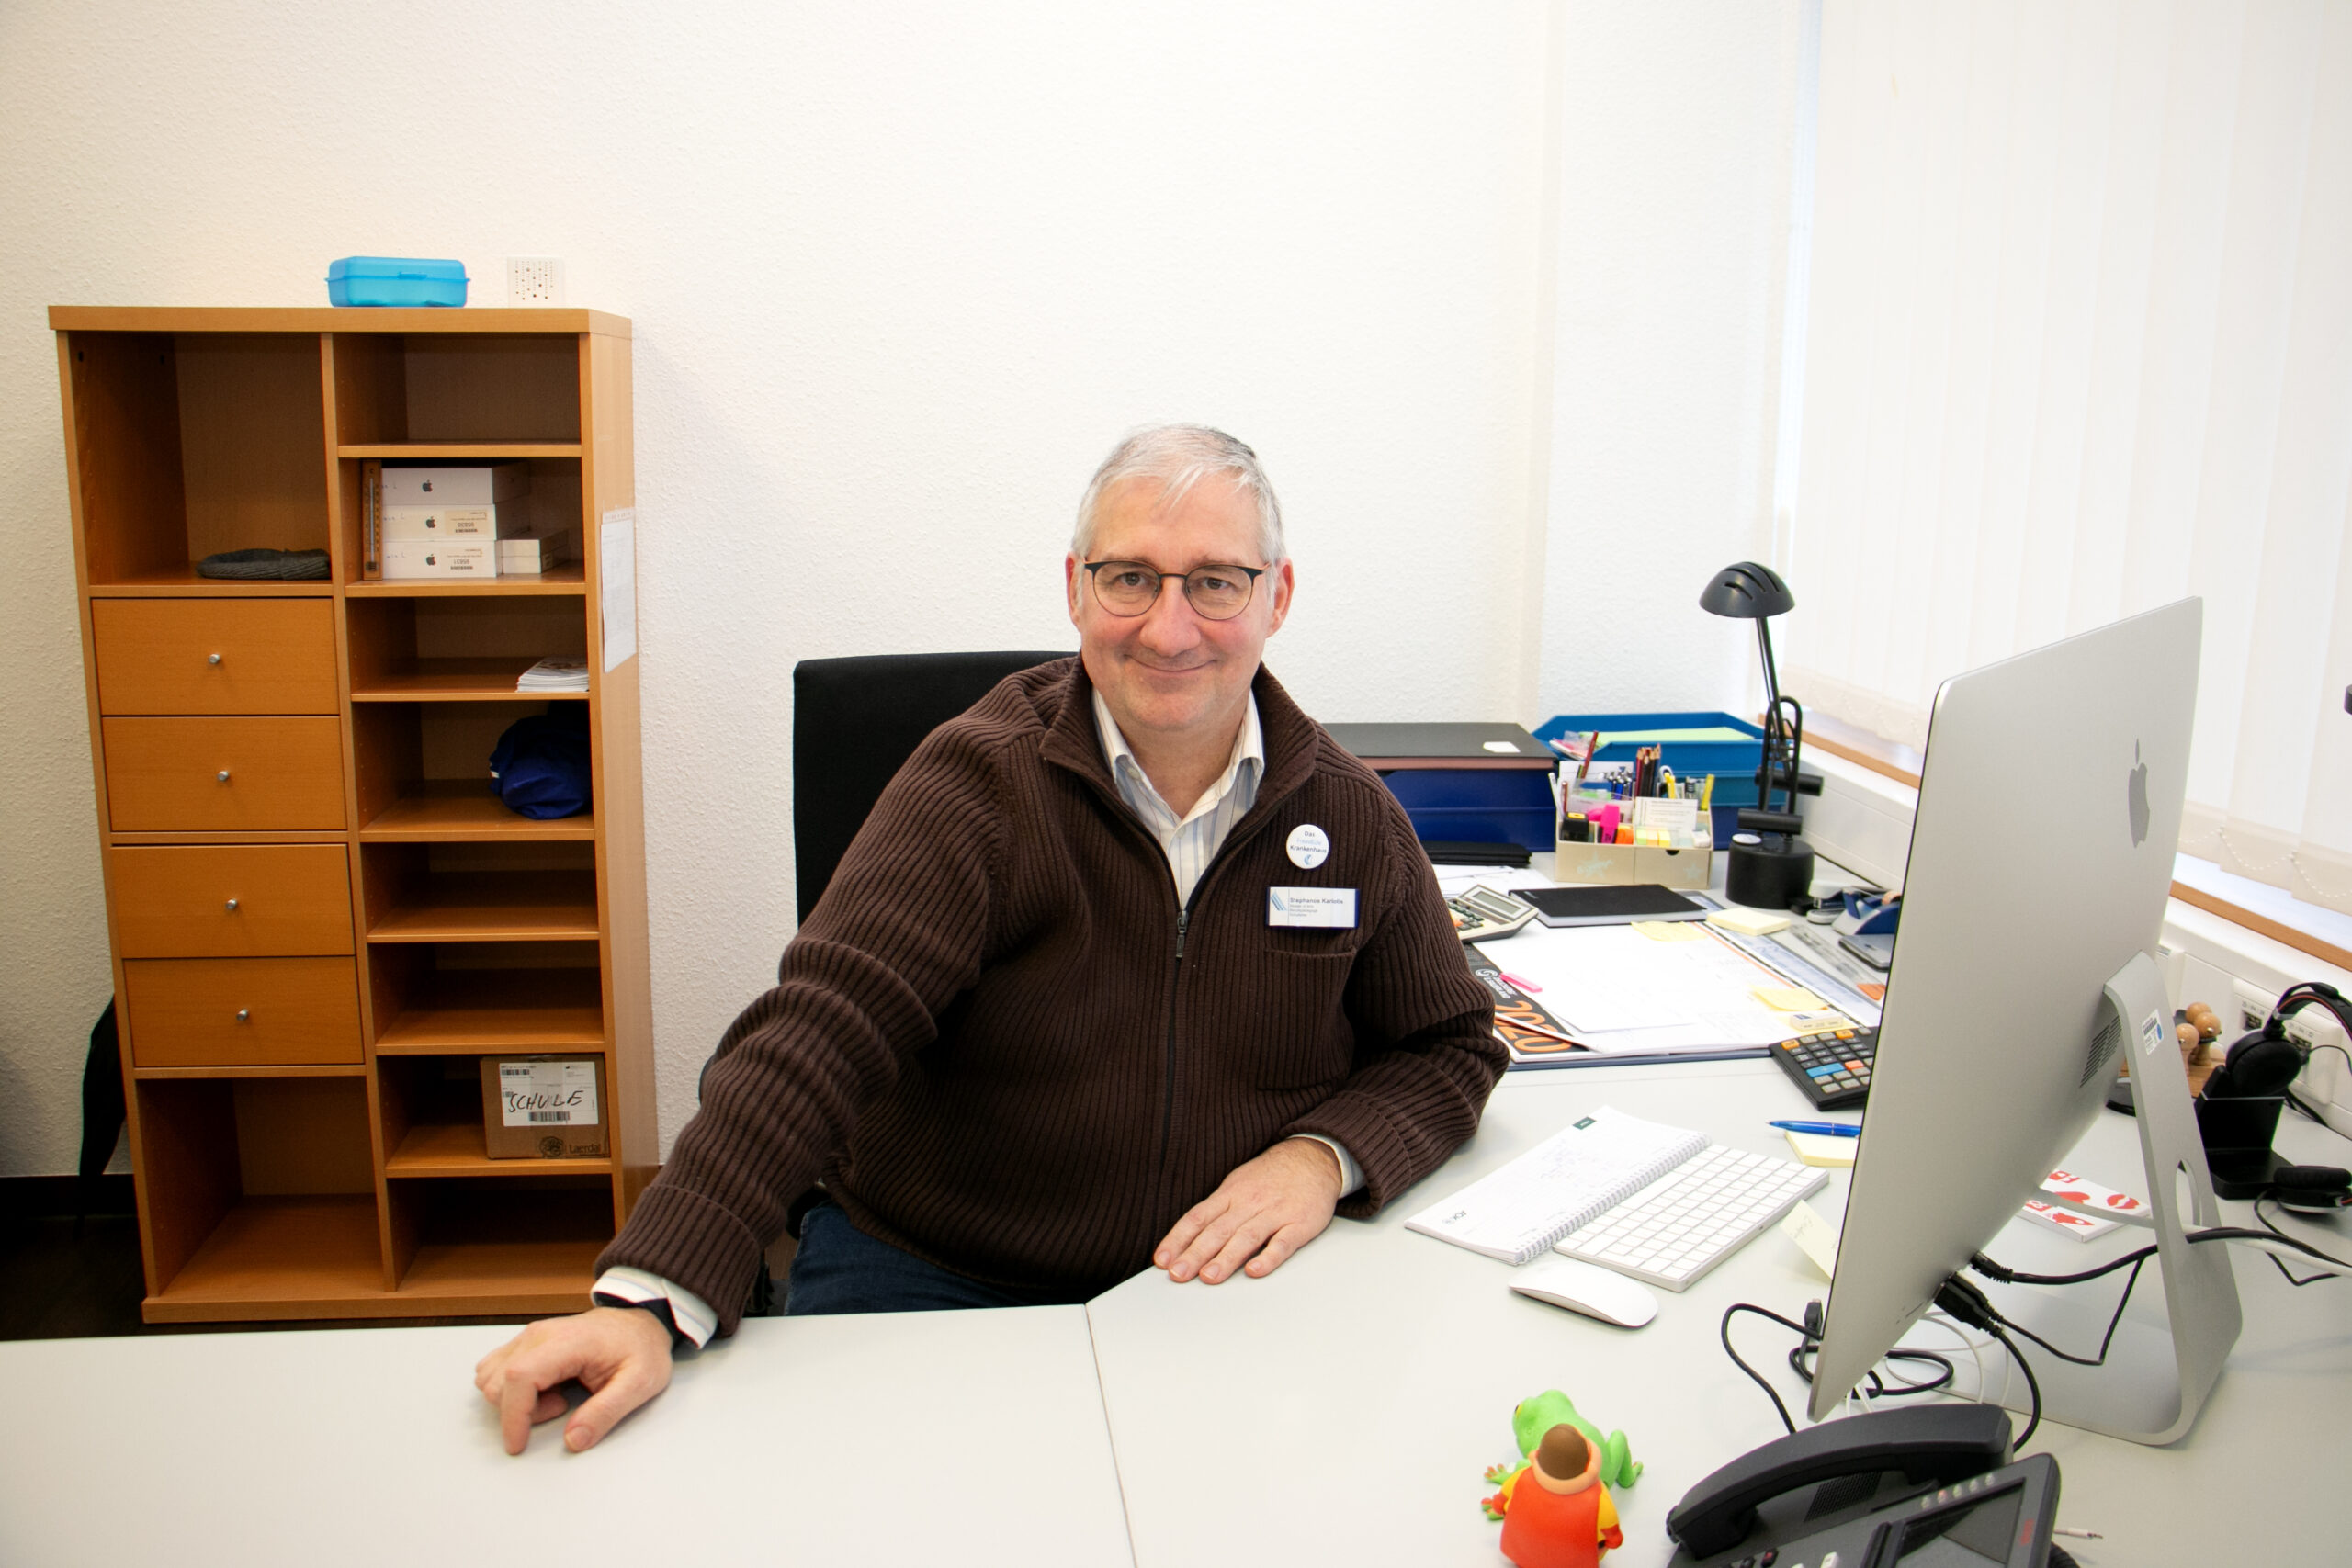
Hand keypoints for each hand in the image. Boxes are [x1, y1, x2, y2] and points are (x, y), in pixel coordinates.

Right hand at [472, 1305, 673, 1453]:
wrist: (641, 1324)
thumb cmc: (641, 1348)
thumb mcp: (640, 1383)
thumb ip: (606, 1413)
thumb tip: (573, 1440)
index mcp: (568, 1341)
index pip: (519, 1376)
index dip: (513, 1416)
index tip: (518, 1444)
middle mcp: (541, 1334)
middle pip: (499, 1381)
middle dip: (522, 1411)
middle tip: (563, 1407)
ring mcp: (531, 1336)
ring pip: (492, 1377)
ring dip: (515, 1400)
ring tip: (557, 1396)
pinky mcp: (528, 1342)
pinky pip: (497, 1371)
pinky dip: (512, 1389)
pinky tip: (544, 1388)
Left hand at [1153, 1137, 1343, 1284]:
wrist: (1314, 1158)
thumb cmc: (1271, 1176)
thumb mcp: (1238, 1183)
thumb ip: (1218, 1210)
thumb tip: (1190, 1236)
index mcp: (1230, 1193)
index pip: (1198, 1218)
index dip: (1178, 1239)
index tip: (1162, 1259)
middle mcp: (1249, 1203)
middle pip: (1218, 1230)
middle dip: (1195, 1254)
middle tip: (1178, 1274)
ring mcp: (1274, 1213)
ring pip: (1246, 1237)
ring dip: (1226, 1258)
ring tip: (1209, 1277)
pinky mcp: (1299, 1224)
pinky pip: (1282, 1243)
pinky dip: (1268, 1258)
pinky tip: (1254, 1270)